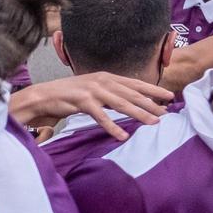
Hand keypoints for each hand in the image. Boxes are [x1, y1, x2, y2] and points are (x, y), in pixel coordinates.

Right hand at [10, 72, 171, 138]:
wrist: (43, 95)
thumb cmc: (68, 95)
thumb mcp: (92, 89)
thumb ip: (109, 93)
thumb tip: (128, 101)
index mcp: (106, 77)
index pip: (134, 83)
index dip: (152, 90)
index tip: (169, 96)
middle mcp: (101, 81)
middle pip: (131, 93)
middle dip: (151, 103)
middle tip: (167, 112)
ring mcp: (92, 90)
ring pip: (120, 103)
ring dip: (138, 113)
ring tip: (153, 122)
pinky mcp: (81, 101)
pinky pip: (100, 116)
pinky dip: (112, 126)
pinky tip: (122, 136)